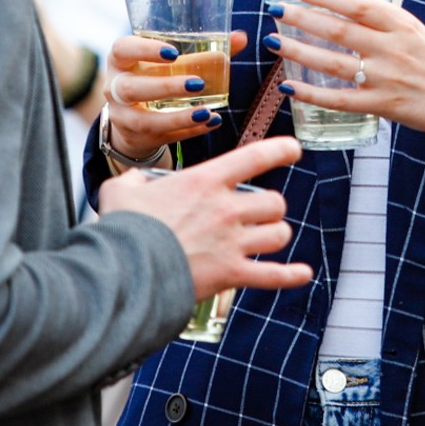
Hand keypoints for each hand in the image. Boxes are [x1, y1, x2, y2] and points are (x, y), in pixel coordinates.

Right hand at [98, 136, 312, 298]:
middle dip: (271, 208)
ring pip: (278, 234)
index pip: (255, 156)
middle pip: (274, 202)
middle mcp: (226, 209)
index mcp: (205, 182)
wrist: (124, 270)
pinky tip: (303, 274)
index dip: (281, 150)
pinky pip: (273, 276)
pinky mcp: (231, 274)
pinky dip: (290, 276)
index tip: (294, 149)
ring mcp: (232, 243)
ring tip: (264, 238)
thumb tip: (137, 183)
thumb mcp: (121, 191)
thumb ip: (134, 182)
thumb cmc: (123, 228)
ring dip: (275, 235)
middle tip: (259, 213)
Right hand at [101, 30, 248, 160]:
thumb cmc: (156, 76)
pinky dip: (188, 131)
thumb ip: (204, 51)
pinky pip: (162, 136)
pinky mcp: (138, 137)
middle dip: (165, 86)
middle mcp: (115, 88)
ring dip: (177, 117)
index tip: (173, 52)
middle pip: (131, 88)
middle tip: (198, 83)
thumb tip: (241, 37)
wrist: (134, 114)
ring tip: (205, 111)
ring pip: (143, 120)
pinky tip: (210, 122)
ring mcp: (123, 116)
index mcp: (121, 60)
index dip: (144, 50)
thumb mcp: (171, 62)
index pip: (122, 50)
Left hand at [266, 0, 424, 200]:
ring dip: (299, 51)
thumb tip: (354, 13)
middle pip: (339, 30)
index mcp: (404, 26)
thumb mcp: (424, 36)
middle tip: (276, 8)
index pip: (358, 4)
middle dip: (303, 18)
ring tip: (275, 42)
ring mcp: (388, 79)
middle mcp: (394, 49)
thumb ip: (390, 27)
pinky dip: (312, 94)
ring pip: (333, 63)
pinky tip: (289, 88)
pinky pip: (340, 100)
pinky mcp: (384, 107)